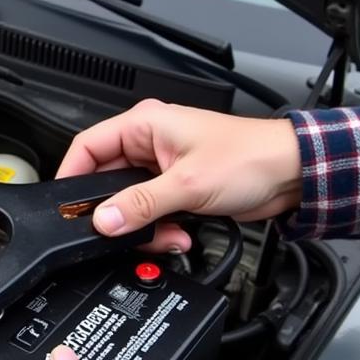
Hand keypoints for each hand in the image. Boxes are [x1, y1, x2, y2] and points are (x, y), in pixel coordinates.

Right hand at [58, 99, 302, 252]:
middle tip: (122, 229)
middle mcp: (149, 143)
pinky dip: (160, 227)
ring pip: (130, 201)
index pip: (87, 146)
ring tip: (164, 234)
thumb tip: (104, 220)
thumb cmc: (251, 157)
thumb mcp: (186, 184)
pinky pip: (151, 211)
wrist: (293, 174)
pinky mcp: (176, 188)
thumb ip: (141, 204)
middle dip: (118, 211)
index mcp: (144, 125)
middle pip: (107, 181)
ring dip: (144, 224)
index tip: (66, 204)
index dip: (71, 175)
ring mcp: (162, 167)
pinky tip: (177, 235)